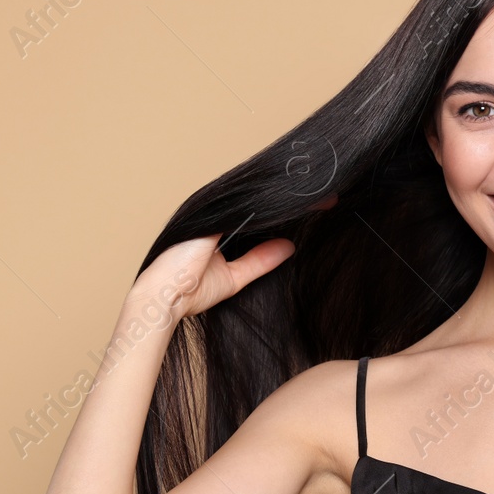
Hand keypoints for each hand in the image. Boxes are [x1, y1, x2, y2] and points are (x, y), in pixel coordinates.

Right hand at [130, 195, 336, 321]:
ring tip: (322, 195)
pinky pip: (251, 206)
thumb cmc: (189, 292)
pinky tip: (299, 199)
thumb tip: (288, 248)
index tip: (320, 205)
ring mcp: (217, 213)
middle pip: (262, 201)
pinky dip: (275, 203)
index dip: (287, 209)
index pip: (260, 213)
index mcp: (221, 226)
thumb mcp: (236, 277)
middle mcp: (220, 214)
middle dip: (295, 197)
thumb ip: (260, 261)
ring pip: (260, 199)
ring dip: (290, 196)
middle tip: (330, 196)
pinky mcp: (215, 217)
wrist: (164, 298)